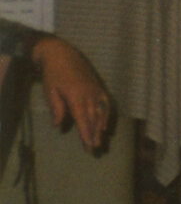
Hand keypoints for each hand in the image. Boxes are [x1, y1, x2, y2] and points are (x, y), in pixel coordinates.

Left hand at [32, 37, 109, 152]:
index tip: (88, 145)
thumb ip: (56, 108)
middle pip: (93, 117)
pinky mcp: (98, 87)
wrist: (62, 53)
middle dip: (94, 134)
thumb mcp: (50, 90)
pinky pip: (106, 103)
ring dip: (100, 127)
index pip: (82, 118)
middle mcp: (89, 94)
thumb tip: (58, 125)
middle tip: (94, 149)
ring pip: (101, 112)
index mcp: (76, 95)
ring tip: (100, 141)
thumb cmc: (52, 73)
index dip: (86, 133)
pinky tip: (105, 125)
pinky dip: (106, 115)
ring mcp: (96, 90)